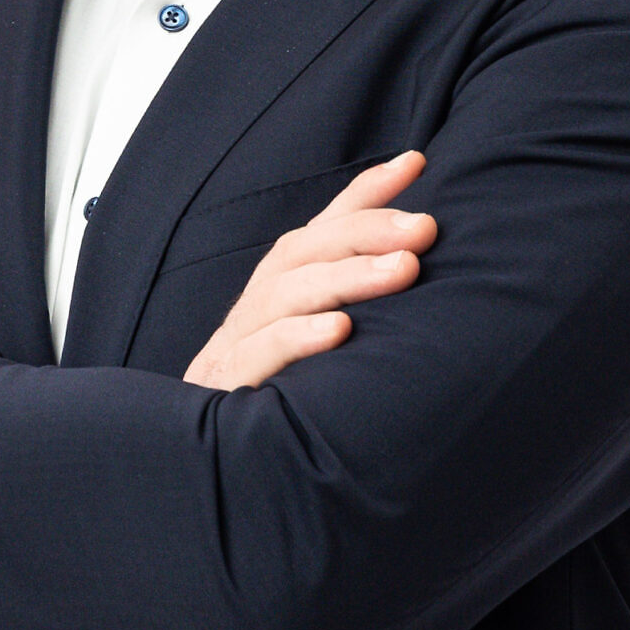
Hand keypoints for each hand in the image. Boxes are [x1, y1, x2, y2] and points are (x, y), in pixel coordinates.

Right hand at [184, 150, 438, 391]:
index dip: (367, 192)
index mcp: (281, 288)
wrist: (203, 467)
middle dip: (368, 230)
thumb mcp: (318, 345)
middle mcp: (258, 305)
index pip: (325, 226)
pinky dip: (299, 338)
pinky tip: (341, 332)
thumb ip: (356, 307)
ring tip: (404, 270)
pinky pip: (260, 355)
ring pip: (287, 293)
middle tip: (426, 228)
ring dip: (348, 276)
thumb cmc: (277, 398)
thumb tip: (422, 272)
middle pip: (306, 249)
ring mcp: (238, 344)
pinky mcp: (227, 388)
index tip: (416, 162)